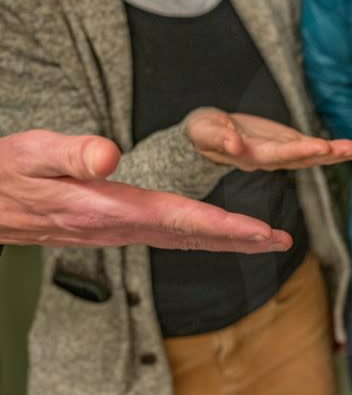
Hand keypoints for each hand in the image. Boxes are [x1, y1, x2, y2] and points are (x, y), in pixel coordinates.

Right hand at [0, 130, 291, 250]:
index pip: (181, 218)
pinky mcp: (114, 228)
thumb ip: (71, 154)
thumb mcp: (31, 154)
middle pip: (194, 235)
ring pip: (185, 239)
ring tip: (264, 240)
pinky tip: (215, 234)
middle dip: (241, 239)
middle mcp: (120, 227)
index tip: (263, 231)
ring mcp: (119, 232)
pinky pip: (170, 235)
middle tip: (282, 241)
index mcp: (109, 209)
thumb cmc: (7, 176)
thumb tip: (108, 155)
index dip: (226, 225)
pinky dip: (202, 235)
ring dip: (227, 240)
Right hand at [186, 108, 351, 170]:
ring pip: (311, 155)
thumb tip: (234, 144)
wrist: (208, 136)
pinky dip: (333, 149)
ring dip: (335, 153)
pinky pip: (313, 148)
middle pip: (301, 158)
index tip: (319, 146)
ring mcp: (281, 153)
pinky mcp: (287, 145)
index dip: (298, 151)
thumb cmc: (204, 133)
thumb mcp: (204, 132)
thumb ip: (219, 139)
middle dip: (325, 153)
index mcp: (251, 156)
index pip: (277, 154)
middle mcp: (270, 158)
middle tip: (349, 149)